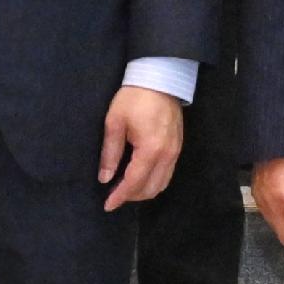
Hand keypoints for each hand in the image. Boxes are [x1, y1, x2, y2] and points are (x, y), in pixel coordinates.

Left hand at [99, 85, 185, 210]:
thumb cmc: (134, 98)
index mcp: (150, 150)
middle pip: (150, 189)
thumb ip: (110, 153)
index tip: (107, 205)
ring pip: (162, 184)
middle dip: (131, 196)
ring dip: (144, 190)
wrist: (160, 78)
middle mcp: (167, 155)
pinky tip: (140, 175)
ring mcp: (176, 152)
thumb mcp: (115, 123)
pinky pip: (167, 173)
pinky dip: (153, 180)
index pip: (134, 183)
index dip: (120, 197)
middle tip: (114, 194)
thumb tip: (105, 178)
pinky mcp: (178, 147)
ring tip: (126, 187)